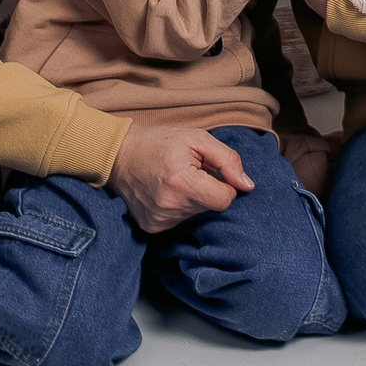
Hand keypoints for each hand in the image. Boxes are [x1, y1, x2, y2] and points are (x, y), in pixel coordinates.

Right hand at [108, 125, 255, 232]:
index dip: (224, 185)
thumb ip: (227, 160)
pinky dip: (179, 207)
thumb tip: (247, 185)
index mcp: (183, 183)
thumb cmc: (160, 142)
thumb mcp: (197, 138)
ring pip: (196, 215)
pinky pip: (180, 221)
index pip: (225, 200)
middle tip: (189, 172)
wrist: (119, 155)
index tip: (211, 172)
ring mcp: (159, 220)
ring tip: (175, 180)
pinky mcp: (152, 227)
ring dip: (193, 199)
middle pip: (211, 208)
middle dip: (207, 190)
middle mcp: (170, 206)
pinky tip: (165, 192)